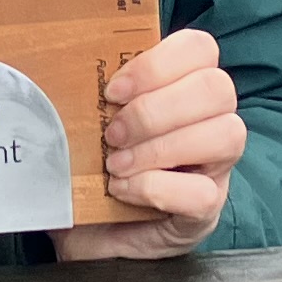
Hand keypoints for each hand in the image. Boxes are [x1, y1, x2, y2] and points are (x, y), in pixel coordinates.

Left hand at [53, 27, 245, 262]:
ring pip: (226, 135)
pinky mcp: (206, 212)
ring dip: (160, 147)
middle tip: (112, 133)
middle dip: (155, 109)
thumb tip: (54, 63)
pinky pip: (203, 193)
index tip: (113, 90)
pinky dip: (155, 188)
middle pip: (217, 88)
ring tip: (115, 163)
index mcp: (182, 89)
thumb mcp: (84, 124)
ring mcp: (215, 169)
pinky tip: (122, 190)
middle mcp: (210, 123)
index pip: (201, 49)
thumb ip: (87, 94)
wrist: (83, 233)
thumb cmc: (88, 171)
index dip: (158, 63)